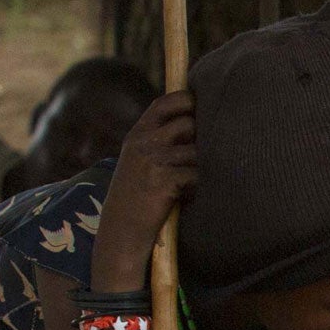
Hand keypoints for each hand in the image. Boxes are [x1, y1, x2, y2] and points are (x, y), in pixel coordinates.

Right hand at [88, 91, 195, 293]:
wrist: (121, 230)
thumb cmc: (138, 197)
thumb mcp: (141, 161)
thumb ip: (160, 140)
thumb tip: (198, 124)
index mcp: (138, 134)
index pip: (166, 103)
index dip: (188, 100)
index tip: (206, 103)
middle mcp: (143, 142)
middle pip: (189, 123)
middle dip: (205, 137)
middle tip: (208, 154)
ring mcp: (152, 160)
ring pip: (198, 151)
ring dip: (204, 167)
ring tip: (197, 181)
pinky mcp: (163, 180)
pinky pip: (197, 175)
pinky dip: (201, 186)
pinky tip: (192, 196)